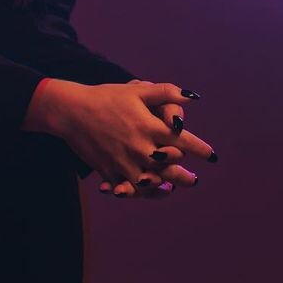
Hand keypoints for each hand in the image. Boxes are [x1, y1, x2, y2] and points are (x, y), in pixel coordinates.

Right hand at [39, 79, 213, 198]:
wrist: (71, 111)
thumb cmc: (106, 97)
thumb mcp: (137, 91)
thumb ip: (166, 93)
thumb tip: (193, 97)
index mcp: (149, 127)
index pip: (183, 141)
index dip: (201, 149)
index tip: (211, 156)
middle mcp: (140, 147)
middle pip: (170, 168)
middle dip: (185, 176)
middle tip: (194, 180)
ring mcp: (124, 162)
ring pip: (150, 182)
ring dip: (164, 186)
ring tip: (172, 187)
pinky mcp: (109, 171)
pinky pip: (128, 187)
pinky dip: (140, 191)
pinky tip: (147, 190)